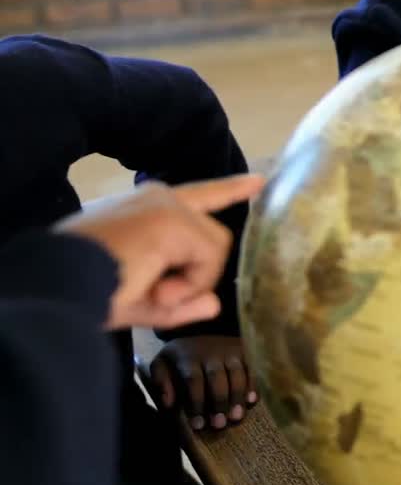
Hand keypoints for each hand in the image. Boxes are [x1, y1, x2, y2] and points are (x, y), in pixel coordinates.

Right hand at [55, 174, 263, 330]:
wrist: (56, 286)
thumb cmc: (87, 293)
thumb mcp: (139, 301)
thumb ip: (181, 302)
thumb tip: (214, 303)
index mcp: (145, 209)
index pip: (198, 196)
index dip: (230, 189)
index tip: (260, 181)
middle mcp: (158, 198)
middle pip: (211, 238)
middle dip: (197, 276)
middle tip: (156, 296)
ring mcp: (167, 205)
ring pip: (214, 250)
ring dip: (191, 283)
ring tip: (152, 293)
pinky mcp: (173, 219)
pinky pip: (210, 258)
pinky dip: (190, 284)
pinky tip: (157, 290)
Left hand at [150, 336, 257, 430]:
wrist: (198, 327)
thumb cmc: (180, 356)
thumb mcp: (162, 363)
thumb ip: (160, 381)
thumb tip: (169, 403)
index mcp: (188, 357)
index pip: (193, 380)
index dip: (196, 403)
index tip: (198, 425)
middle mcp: (211, 352)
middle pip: (217, 378)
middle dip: (219, 402)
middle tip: (219, 425)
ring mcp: (230, 350)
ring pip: (236, 374)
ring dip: (237, 396)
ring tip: (236, 417)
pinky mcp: (244, 350)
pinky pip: (252, 368)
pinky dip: (253, 385)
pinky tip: (252, 401)